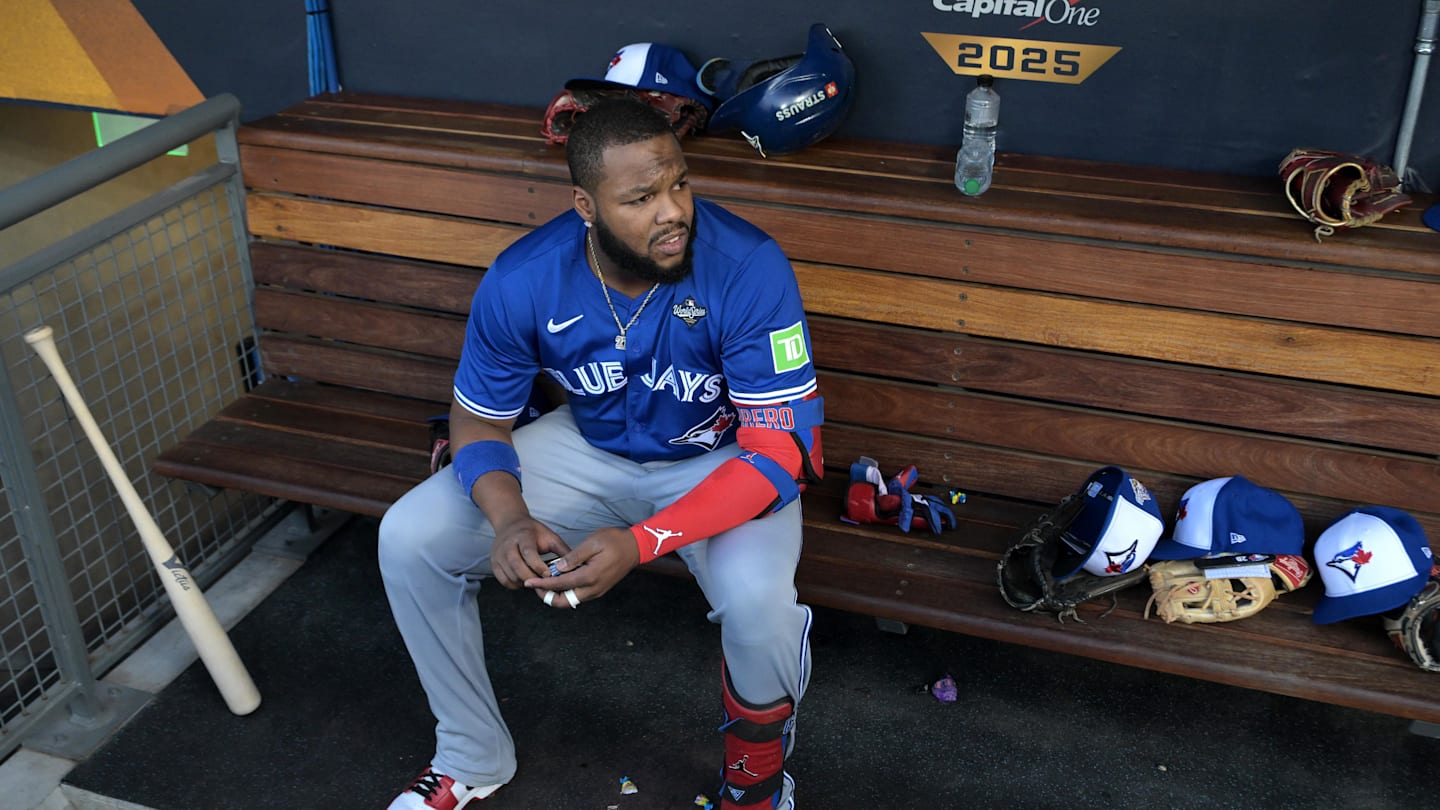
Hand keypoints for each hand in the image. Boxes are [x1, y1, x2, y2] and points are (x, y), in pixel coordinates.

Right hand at [490, 517, 570, 589]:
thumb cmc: (533, 532)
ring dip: (524, 582)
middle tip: (543, 583)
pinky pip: (503, 580)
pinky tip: (524, 581)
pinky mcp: (494, 563)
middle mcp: (507, 545)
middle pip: (517, 566)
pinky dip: (514, 585)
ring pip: (510, 576)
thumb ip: (563, 551)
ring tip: (535, 581)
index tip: (549, 575)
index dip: (539, 566)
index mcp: (523, 536)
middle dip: (532, 577)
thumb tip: (577, 565)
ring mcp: (498, 555)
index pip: (529, 553)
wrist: (510, 524)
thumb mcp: (550, 536)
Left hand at [523, 527, 639, 608]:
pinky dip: (566, 592)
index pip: (560, 585)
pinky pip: (578, 596)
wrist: (636, 547)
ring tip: (545, 582)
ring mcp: (597, 591)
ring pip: (571, 601)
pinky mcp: (599, 589)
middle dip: (547, 597)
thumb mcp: (592, 543)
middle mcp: (593, 588)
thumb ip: (574, 557)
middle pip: (564, 602)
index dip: (543, 585)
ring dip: (557, 595)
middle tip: (536, 586)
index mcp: (590, 576)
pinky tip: (560, 580)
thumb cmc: (615, 541)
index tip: (529, 583)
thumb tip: (557, 568)